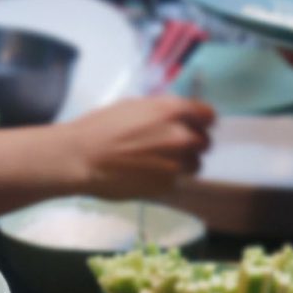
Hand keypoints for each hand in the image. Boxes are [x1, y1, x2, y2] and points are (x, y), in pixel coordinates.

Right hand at [69, 96, 215, 197]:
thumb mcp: (134, 106)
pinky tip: (148, 174)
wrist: (83, 157)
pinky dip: (168, 178)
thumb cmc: (101, 127)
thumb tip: (174, 117)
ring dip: (184, 163)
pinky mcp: (166, 185)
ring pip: (195, 165)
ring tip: (161, 162)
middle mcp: (180, 136)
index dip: (202, 120)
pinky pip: (177, 181)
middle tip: (174, 146)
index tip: (197, 125)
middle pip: (205, 142)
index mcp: (173, 111)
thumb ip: (161, 111)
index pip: (209, 115)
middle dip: (193, 143)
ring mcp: (176, 164)